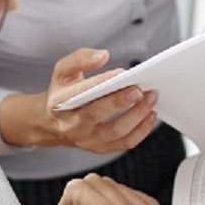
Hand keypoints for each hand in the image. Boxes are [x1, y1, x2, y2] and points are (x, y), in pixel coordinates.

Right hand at [0, 48, 159, 153]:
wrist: (53, 122)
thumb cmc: (63, 93)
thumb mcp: (63, 70)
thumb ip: (80, 58)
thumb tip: (102, 56)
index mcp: (61, 102)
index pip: (81, 92)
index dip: (102, 82)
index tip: (122, 73)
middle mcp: (72, 124)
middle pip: (97, 114)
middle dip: (121, 101)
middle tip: (140, 90)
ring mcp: (87, 139)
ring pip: (115, 131)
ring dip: (137, 115)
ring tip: (151, 98)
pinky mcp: (100, 148)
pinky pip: (124, 143)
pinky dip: (141, 130)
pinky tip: (150, 114)